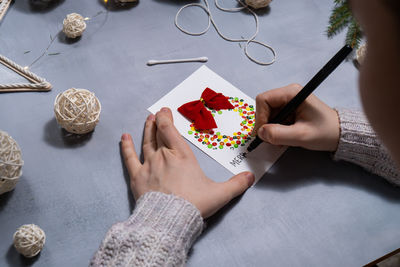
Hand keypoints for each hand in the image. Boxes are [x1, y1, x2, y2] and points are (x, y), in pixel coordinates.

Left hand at [121, 107, 254, 217]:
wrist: (170, 220)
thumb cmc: (194, 204)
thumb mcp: (220, 194)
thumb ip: (237, 184)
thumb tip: (251, 177)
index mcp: (182, 156)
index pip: (171, 131)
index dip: (167, 118)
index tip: (165, 110)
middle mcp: (164, 156)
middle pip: (158, 134)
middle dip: (158, 122)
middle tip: (157, 113)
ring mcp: (148, 165)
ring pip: (146, 142)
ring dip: (146, 130)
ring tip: (147, 120)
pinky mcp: (137, 177)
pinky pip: (130, 158)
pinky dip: (126, 147)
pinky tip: (124, 138)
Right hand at [253, 84, 339, 151]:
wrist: (339, 134)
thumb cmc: (326, 131)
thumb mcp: (301, 136)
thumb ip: (279, 134)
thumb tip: (261, 133)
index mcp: (292, 93)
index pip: (263, 99)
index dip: (260, 117)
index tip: (264, 132)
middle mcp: (288, 94)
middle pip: (264, 107)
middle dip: (265, 124)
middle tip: (271, 139)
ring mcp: (288, 102)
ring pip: (267, 114)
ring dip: (270, 129)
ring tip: (281, 139)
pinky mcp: (288, 110)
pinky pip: (273, 118)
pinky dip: (275, 130)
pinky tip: (284, 137)